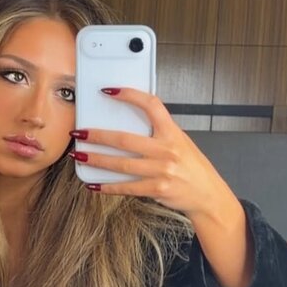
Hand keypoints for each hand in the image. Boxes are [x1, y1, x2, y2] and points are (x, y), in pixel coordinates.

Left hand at [70, 87, 235, 218]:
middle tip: (79, 132)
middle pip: (125, 139)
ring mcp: (161, 170)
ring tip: (79, 156)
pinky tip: (94, 184)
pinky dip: (108, 186)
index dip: (129, 95)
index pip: (151, 105)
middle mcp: (167, 150)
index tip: (108, 91)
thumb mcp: (180, 142)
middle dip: (97, 136)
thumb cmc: (192, 167)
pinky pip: (126, 187)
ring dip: (96, 160)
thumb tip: (130, 124)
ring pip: (121, 164)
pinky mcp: (157, 189)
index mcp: (172, 133)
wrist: (208, 195)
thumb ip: (159, 133)